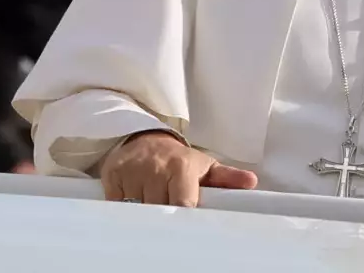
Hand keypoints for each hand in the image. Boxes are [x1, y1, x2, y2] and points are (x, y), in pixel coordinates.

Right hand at [101, 131, 257, 206]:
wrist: (145, 139)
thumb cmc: (179, 160)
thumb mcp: (204, 166)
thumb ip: (227, 178)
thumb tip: (251, 183)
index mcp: (181, 167)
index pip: (182, 204)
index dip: (184, 218)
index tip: (186, 225)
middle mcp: (156, 168)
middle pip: (158, 211)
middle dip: (164, 216)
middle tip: (168, 214)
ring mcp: (132, 171)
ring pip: (137, 210)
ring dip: (144, 212)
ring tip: (152, 201)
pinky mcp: (112, 174)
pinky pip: (117, 204)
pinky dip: (125, 207)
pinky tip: (134, 198)